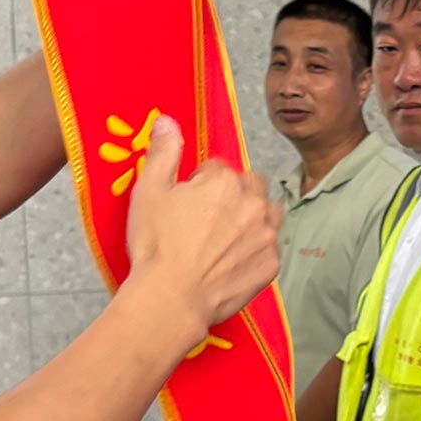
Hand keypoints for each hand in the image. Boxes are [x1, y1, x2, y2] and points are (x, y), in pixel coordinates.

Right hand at [124, 116, 280, 332]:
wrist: (171, 298)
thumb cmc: (157, 246)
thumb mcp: (149, 191)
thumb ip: (164, 152)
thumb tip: (168, 121)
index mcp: (225, 181)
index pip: (219, 169)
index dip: (199, 184)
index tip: (186, 203)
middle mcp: (253, 203)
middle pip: (249, 186)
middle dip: (232, 196)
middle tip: (206, 221)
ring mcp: (266, 235)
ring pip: (267, 213)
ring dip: (252, 218)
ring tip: (223, 238)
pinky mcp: (271, 264)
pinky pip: (269, 248)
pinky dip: (254, 250)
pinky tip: (230, 261)